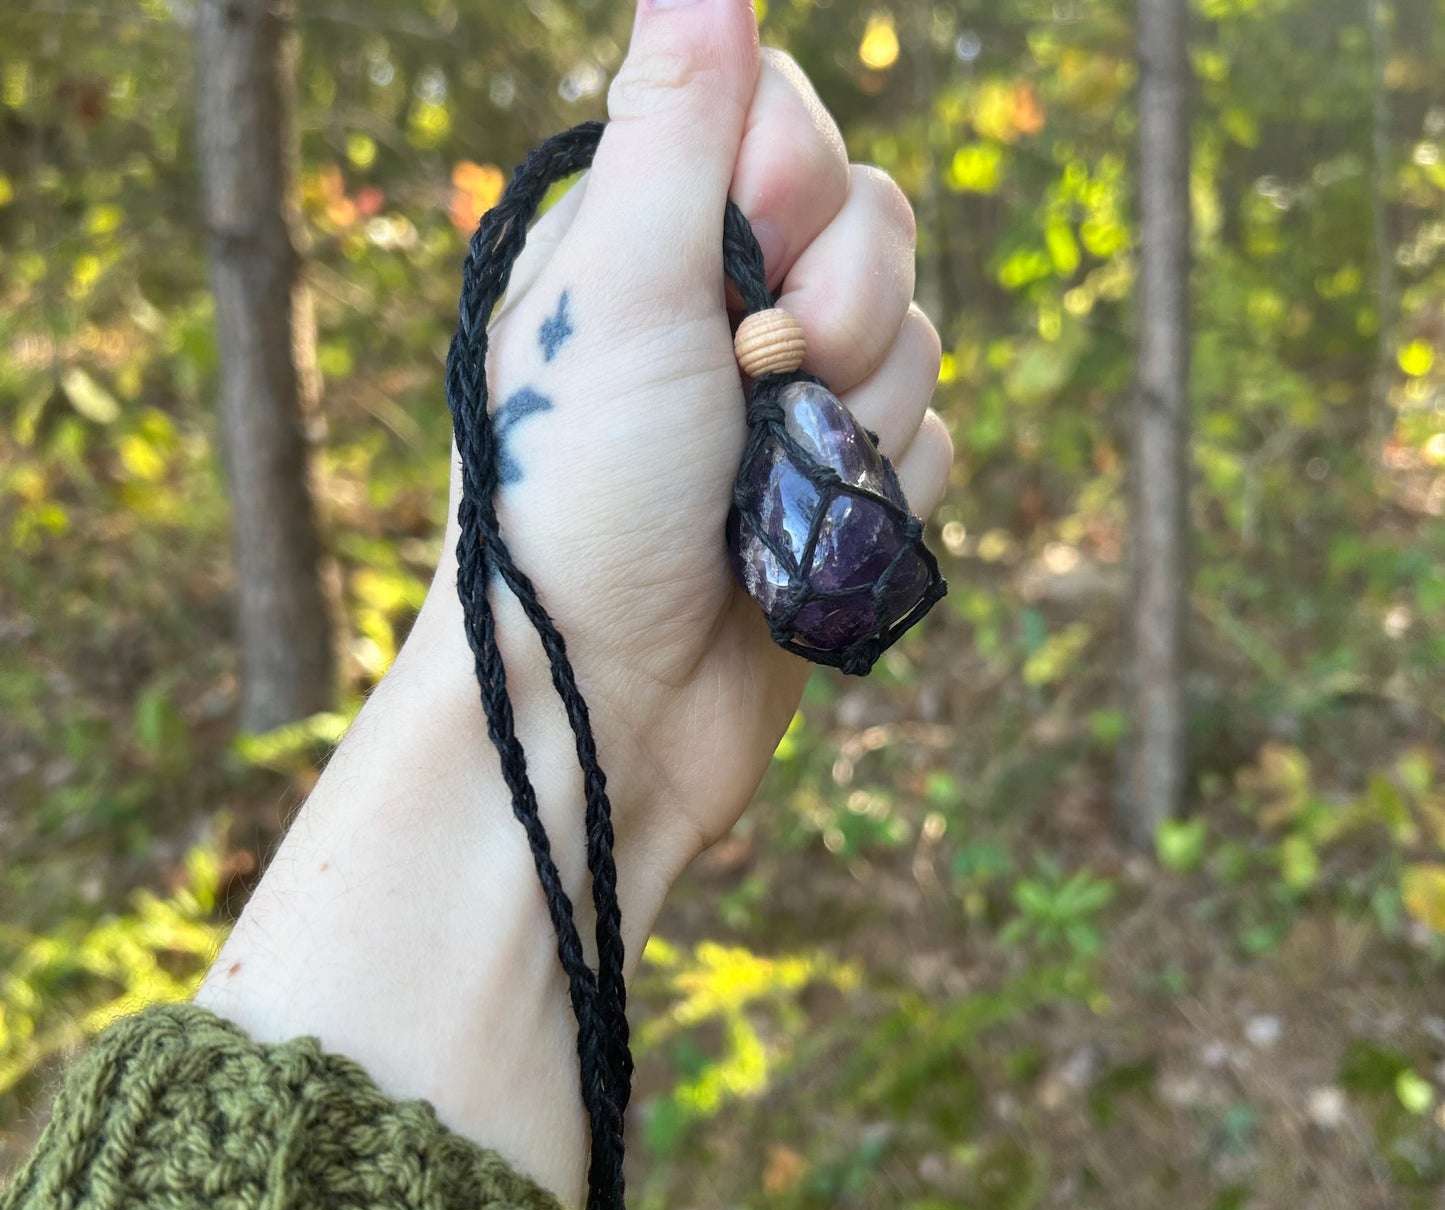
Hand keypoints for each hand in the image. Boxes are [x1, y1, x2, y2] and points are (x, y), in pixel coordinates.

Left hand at [412, 0, 950, 869]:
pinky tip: (803, 539)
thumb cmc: (579, 493)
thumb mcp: (617, 285)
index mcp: (653, 237)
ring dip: (855, 417)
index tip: (740, 254)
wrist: (603, 703)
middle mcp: (725, 312)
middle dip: (836, 308)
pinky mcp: (836, 498)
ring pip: (915, 342)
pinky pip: (930, 445)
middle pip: (876, 226)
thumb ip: (673, 123)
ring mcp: (788, 410)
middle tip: (761, 380)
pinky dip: (878, 492)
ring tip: (765, 483)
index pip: (789, 121)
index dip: (793, 180)